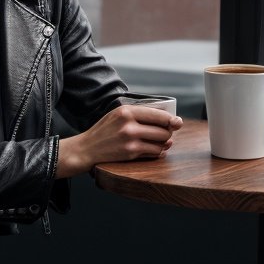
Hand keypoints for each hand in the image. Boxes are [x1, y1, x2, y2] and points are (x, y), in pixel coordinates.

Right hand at [56, 105, 182, 176]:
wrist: (86, 149)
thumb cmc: (104, 131)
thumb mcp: (117, 115)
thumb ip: (138, 114)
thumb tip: (167, 118)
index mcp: (126, 111)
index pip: (158, 114)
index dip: (172, 119)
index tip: (177, 122)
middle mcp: (129, 124)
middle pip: (163, 129)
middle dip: (169, 133)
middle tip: (167, 134)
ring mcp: (130, 140)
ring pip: (161, 142)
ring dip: (165, 143)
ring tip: (162, 142)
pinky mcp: (130, 153)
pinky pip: (154, 152)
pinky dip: (158, 152)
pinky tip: (155, 150)